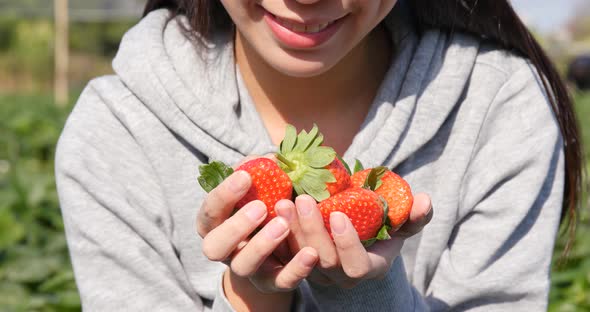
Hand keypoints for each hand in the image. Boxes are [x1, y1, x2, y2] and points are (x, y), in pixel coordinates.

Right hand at [196, 169, 318, 296]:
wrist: (279, 244)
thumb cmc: (265, 204)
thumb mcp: (260, 187)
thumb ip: (260, 172)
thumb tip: (269, 158)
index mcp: (215, 223)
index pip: (209, 211)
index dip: (224, 195)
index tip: (246, 177)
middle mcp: (225, 249)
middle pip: (214, 247)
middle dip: (236, 227)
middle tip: (260, 207)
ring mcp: (247, 268)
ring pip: (243, 266)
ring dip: (262, 246)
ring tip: (283, 225)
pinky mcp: (272, 282)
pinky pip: (280, 282)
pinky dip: (295, 269)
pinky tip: (311, 252)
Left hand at [276, 193, 432, 288]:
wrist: (354, 240)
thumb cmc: (382, 232)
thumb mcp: (400, 226)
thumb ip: (414, 217)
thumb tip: (426, 201)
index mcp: (367, 268)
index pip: (356, 267)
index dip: (347, 244)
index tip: (339, 214)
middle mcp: (339, 276)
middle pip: (323, 261)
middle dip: (312, 231)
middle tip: (303, 200)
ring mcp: (316, 272)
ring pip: (300, 257)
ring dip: (290, 229)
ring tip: (283, 201)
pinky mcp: (297, 262)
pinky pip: (285, 252)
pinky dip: (279, 231)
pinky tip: (272, 207)